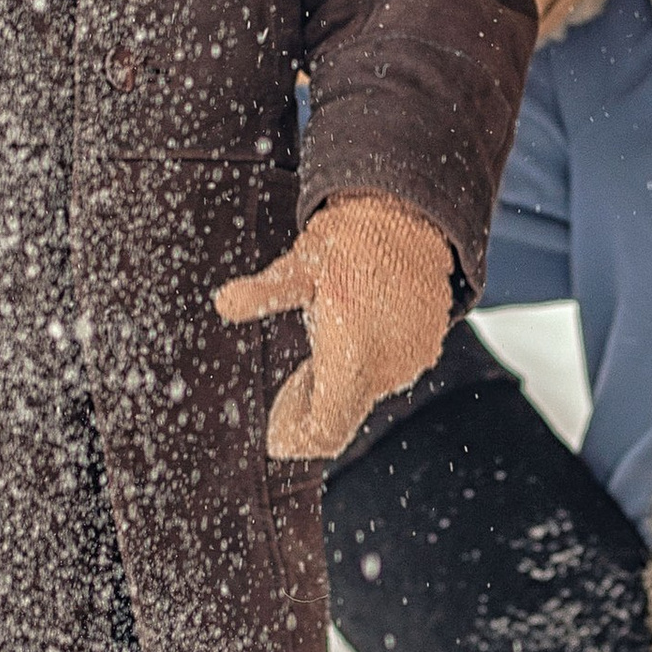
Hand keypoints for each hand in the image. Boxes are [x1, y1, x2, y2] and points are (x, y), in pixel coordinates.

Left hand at [214, 193, 454, 461]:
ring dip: (342, 376)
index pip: (324, 434)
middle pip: (341, 413)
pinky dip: (367, 359)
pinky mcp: (426, 345)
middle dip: (314, 400)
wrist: (410, 213)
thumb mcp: (298, 266)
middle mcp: (386, 370)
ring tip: (327, 331)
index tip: (276, 428)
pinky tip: (354, 324)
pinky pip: (390, 368)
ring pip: (365, 389)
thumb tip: (224, 303)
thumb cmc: (351, 241)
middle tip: (297, 368)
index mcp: (351, 361)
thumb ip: (263, 293)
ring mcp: (410, 359)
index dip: (297, 438)